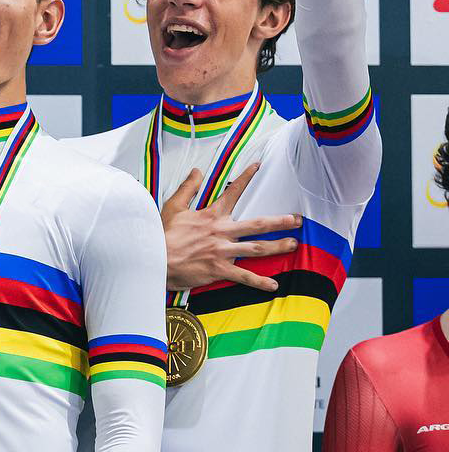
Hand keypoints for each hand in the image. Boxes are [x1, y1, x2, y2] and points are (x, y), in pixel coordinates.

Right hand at [162, 163, 301, 291]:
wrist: (154, 258)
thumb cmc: (162, 233)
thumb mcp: (173, 206)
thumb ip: (187, 188)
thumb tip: (196, 171)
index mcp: (211, 216)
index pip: (232, 192)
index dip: (246, 178)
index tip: (258, 166)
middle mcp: (221, 232)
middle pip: (256, 224)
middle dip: (279, 221)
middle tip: (296, 219)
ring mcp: (222, 251)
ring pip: (256, 248)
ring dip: (277, 247)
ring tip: (293, 244)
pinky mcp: (219, 269)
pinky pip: (243, 275)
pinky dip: (259, 281)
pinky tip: (273, 285)